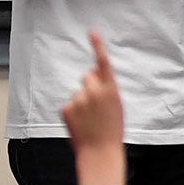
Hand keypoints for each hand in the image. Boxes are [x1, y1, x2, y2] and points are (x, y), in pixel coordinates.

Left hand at [61, 30, 124, 184]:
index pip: (103, 63)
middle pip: (87, 76)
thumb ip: (106, 89)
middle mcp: (94, 92)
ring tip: (90, 120)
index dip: (98, 46)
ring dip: (82, 102)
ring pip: (78, 92)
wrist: (100, 153)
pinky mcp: (67, 108)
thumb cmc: (112, 131)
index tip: (92, 31)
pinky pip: (69, 104)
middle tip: (96, 106)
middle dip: (90, 86)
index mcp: (111, 91)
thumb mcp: (116, 107)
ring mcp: (79, 100)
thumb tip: (93, 73)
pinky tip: (80, 124)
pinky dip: (73, 113)